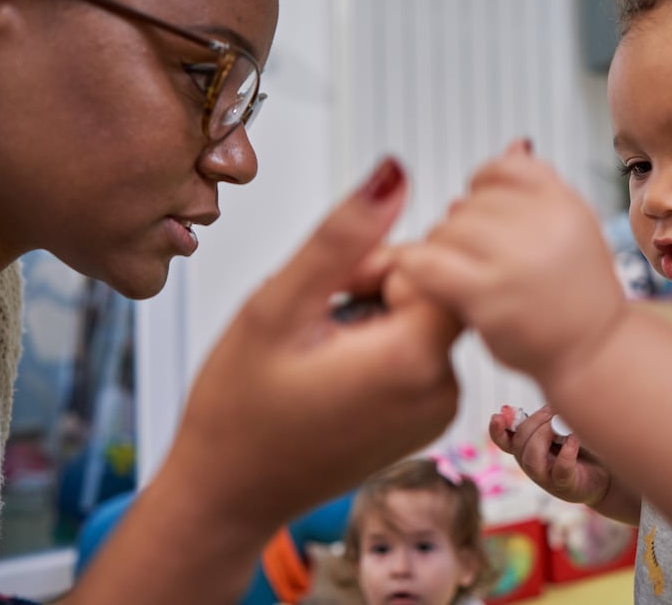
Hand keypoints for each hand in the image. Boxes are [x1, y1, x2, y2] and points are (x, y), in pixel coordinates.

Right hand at [163, 157, 461, 528]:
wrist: (229, 495)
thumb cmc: (239, 411)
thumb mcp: (278, 307)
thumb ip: (342, 238)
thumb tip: (394, 175)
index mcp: (413, 359)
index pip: (439, 262)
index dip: (381, 261)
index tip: (334, 288)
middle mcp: (442, 391)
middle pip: (436, 289)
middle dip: (378, 284)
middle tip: (318, 317)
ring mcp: (438, 412)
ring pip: (425, 318)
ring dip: (378, 314)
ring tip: (321, 347)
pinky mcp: (428, 423)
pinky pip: (420, 354)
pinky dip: (382, 347)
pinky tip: (336, 370)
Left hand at [397, 140, 627, 385]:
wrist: (595, 353)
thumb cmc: (576, 295)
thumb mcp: (572, 228)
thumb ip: (540, 188)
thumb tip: (512, 143)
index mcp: (563, 201)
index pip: (501, 168)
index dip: (481, 188)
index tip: (481, 214)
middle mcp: (545, 223)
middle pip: (469, 203)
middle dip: (461, 229)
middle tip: (470, 260)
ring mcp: (517, 258)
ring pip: (447, 231)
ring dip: (441, 252)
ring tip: (457, 278)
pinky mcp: (488, 295)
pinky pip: (428, 263)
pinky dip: (413, 266)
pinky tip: (417, 277)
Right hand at [490, 405, 610, 506]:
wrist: (610, 475)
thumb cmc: (586, 449)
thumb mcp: (565, 429)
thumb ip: (551, 418)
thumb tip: (548, 404)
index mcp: (528, 449)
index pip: (504, 441)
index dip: (496, 430)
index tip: (498, 415)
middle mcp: (533, 465)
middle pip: (519, 444)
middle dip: (534, 423)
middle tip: (553, 411)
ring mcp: (548, 479)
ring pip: (531, 460)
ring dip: (544, 437)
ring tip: (563, 426)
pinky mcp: (567, 486)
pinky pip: (560, 470)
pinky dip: (566, 453)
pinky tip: (574, 439)